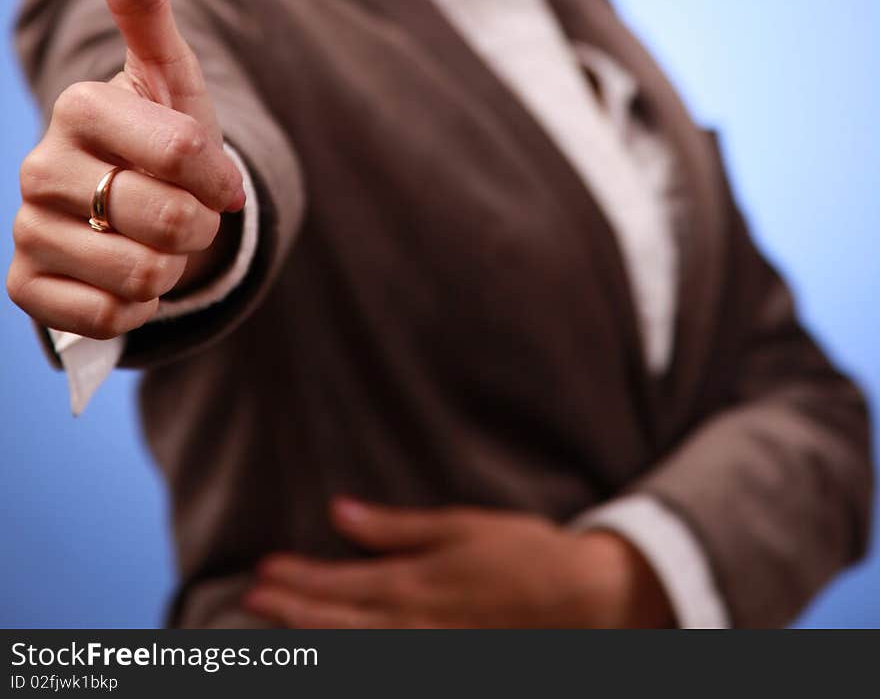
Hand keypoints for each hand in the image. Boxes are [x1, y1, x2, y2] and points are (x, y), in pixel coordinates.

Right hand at [7, 0, 245, 338]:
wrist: (136, 206)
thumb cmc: (163, 135)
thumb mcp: (169, 72)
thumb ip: (145, 2)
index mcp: (80, 106)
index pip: (182, 151)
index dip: (217, 173)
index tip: (214, 172)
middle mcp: (39, 166)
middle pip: (167, 221)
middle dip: (198, 226)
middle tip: (186, 214)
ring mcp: (27, 229)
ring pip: (139, 277)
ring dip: (168, 269)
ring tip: (152, 242)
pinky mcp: (24, 287)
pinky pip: (105, 320)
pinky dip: (134, 310)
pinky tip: (123, 278)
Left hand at [242, 498, 674, 627]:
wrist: (583, 601)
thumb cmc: (522, 554)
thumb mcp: (458, 526)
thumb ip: (394, 528)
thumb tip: (339, 511)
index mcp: (416, 583)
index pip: (342, 584)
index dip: (299, 581)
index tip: (263, 572)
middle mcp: (415, 626)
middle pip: (339, 625)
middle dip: (292, 614)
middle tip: (251, 601)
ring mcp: (429, 655)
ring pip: (357, 654)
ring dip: (313, 642)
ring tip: (273, 634)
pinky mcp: (446, 668)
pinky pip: (389, 670)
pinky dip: (353, 661)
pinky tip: (331, 657)